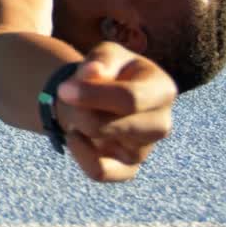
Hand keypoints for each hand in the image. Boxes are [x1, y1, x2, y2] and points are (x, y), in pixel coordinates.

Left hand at [54, 42, 176, 181]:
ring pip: (105, 147)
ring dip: (80, 127)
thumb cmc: (106, 71)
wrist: (98, 94)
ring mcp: (146, 149)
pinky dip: (80, 154)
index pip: (130, 99)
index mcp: (162, 90)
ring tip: (79, 113)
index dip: (92, 95)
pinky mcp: (128, 168)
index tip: (63, 89)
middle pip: (115, 127)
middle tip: (69, 99)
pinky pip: (100, 172)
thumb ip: (102, 60)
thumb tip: (94, 72)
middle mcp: (161, 123)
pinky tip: (75, 136)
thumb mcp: (105, 54)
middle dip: (82, 112)